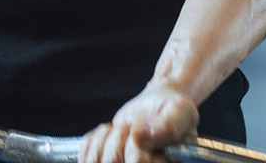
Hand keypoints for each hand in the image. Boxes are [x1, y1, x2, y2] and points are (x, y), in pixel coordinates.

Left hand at [79, 81, 198, 162]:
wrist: (156, 108)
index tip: (140, 132)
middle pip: (112, 161)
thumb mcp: (180, 111)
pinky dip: (95, 140)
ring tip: (125, 131)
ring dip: (108, 137)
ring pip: (95, 160)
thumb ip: (168, 125)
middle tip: (134, 128)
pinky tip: (112, 135)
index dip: (136, 148)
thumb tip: (141, 136)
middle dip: (120, 137)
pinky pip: (85, 156)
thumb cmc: (170, 111)